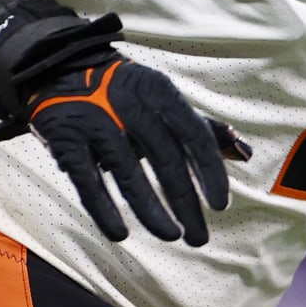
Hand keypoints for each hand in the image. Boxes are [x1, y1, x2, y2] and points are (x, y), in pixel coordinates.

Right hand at [0, 0, 249, 246]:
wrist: (60, 69)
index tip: (220, 205)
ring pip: (128, 174)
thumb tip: (245, 153)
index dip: (209, 170)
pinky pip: (88, 182)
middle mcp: (130, 104)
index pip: (193, 133)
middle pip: (165, 158)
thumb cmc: (126, 93)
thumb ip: (202, 128)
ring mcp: (95, 121)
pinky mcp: (66, 141)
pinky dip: (104, 211)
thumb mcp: (164, 99)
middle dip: (185, 202)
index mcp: (158, 91)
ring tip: (171, 235)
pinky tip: (120, 235)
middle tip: (199, 237)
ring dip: (151, 211)